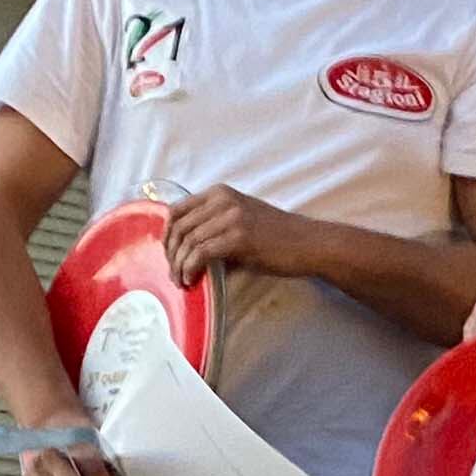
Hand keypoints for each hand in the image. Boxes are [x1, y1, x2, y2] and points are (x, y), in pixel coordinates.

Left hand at [163, 185, 320, 286]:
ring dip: (180, 265)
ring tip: (182, 281)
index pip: (178, 209)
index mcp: (220, 193)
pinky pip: (201, 253)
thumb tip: (189, 252)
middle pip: (179, 226)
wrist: (308, 243)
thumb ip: (215, 229)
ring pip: (188, 241)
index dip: (167, 235)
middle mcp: (222, 200)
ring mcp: (231, 217)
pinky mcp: (238, 237)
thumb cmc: (277, 239)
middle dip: (170, 253)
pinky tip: (192, 279)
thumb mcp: (242, 222)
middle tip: (173, 274)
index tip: (168, 255)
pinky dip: (191, 268)